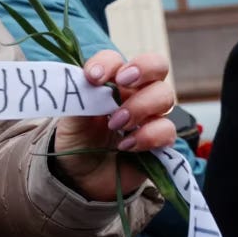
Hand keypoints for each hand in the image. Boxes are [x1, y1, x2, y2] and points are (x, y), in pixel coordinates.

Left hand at [54, 50, 176, 200]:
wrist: (81, 177)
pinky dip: (147, 136)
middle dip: (143, 68)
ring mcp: (150, 116)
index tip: (93, 77)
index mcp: (109, 83)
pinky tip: (126, 146)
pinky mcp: (159, 141)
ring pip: (165, 96)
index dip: (107, 63)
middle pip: (157, 65)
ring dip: (140, 107)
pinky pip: (167, 130)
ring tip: (115, 124)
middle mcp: (133, 94)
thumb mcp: (70, 119)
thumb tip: (88, 81)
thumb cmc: (77, 140)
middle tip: (122, 82)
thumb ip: (80, 99)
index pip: (115, 59)